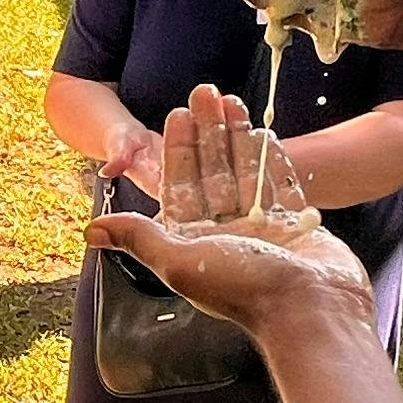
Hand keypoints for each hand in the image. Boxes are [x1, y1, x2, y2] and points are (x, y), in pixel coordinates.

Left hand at [83, 87, 373, 343]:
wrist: (311, 310)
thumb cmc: (244, 289)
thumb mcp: (178, 261)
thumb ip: (139, 238)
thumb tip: (91, 231)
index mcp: (193, 243)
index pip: (180, 186)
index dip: (177, 150)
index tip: (176, 115)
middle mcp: (225, 235)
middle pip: (213, 173)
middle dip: (208, 132)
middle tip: (205, 91)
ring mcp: (262, 230)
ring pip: (245, 173)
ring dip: (237, 137)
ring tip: (233, 100)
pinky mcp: (294, 227)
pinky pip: (278, 186)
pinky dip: (269, 160)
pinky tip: (263, 133)